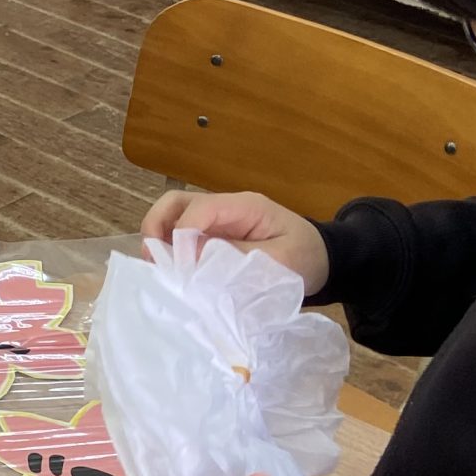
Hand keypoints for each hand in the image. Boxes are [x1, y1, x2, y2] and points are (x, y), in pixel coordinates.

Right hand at [142, 189, 329, 296]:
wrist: (325, 261)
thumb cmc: (306, 259)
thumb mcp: (280, 263)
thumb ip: (237, 258)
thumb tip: (194, 258)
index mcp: (244, 207)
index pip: (199, 210)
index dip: (181, 236)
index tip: (180, 269)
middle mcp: (225, 208)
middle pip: (176, 204)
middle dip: (156, 228)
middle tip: (151, 261)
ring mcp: (217, 221)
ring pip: (173, 217)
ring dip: (159, 240)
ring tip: (157, 268)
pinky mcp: (214, 236)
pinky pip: (183, 235)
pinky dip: (171, 251)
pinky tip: (172, 272)